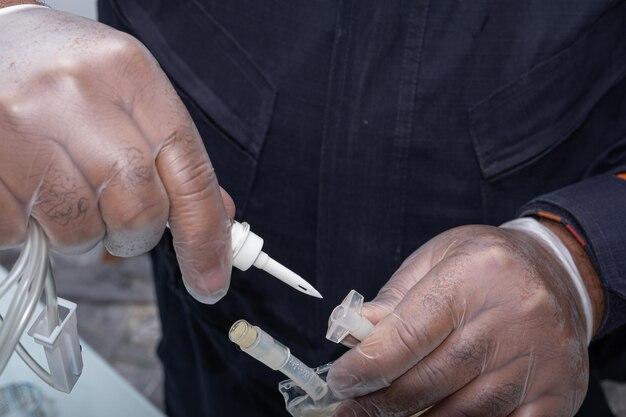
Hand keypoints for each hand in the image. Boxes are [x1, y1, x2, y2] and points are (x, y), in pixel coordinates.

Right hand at [0, 7, 233, 301]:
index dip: (205, 237)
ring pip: (80, 232)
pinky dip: (30, 229)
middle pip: (138, 211)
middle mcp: (77, 95)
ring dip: (80, 234)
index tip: (210, 279)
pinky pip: (20, 233)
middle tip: (117, 224)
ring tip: (62, 194)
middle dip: (133, 237)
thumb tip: (218, 217)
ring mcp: (20, 124)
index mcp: (131, 75)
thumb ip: (173, 154)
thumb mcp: (130, 92)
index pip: (190, 174)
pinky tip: (26, 188)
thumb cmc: (65, 75)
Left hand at [327, 224, 596, 416]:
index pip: (408, 334)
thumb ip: (394, 299)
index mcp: (472, 275)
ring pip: (462, 411)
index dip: (367, 366)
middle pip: (430, 379)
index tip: (340, 380)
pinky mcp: (558, 393)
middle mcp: (510, 318)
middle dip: (381, 401)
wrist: (562, 272)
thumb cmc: (488, 264)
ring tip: (383, 416)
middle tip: (350, 408)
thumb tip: (355, 340)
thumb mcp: (436, 259)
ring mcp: (538, 360)